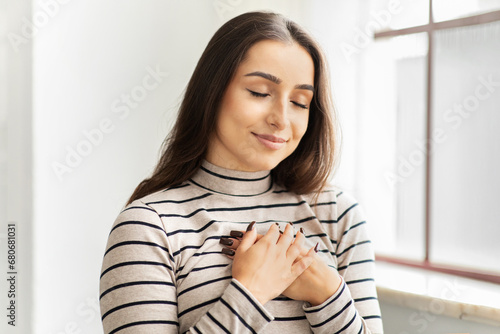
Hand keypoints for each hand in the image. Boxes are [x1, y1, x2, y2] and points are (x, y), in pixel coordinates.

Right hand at [221, 224, 341, 305]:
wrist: (249, 292)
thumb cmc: (242, 272)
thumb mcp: (241, 251)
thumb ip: (248, 237)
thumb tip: (253, 227)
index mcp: (266, 244)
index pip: (274, 232)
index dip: (274, 228)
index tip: (274, 227)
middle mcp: (278, 251)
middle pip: (287, 237)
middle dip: (288, 230)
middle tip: (290, 227)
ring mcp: (286, 263)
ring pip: (297, 247)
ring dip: (300, 238)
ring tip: (301, 234)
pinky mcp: (290, 275)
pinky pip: (303, 264)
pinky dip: (310, 256)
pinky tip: (314, 250)